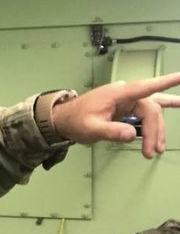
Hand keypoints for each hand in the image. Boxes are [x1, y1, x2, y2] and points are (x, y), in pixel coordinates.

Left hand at [53, 72, 179, 157]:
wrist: (65, 119)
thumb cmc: (76, 121)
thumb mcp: (90, 128)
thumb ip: (110, 131)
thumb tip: (131, 135)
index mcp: (117, 94)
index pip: (144, 87)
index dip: (164, 82)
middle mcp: (126, 94)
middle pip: (150, 110)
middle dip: (153, 131)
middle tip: (151, 151)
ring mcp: (128, 100)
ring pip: (152, 112)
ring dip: (156, 130)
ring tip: (155, 149)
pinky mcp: (128, 107)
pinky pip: (149, 110)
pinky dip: (164, 108)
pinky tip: (179, 104)